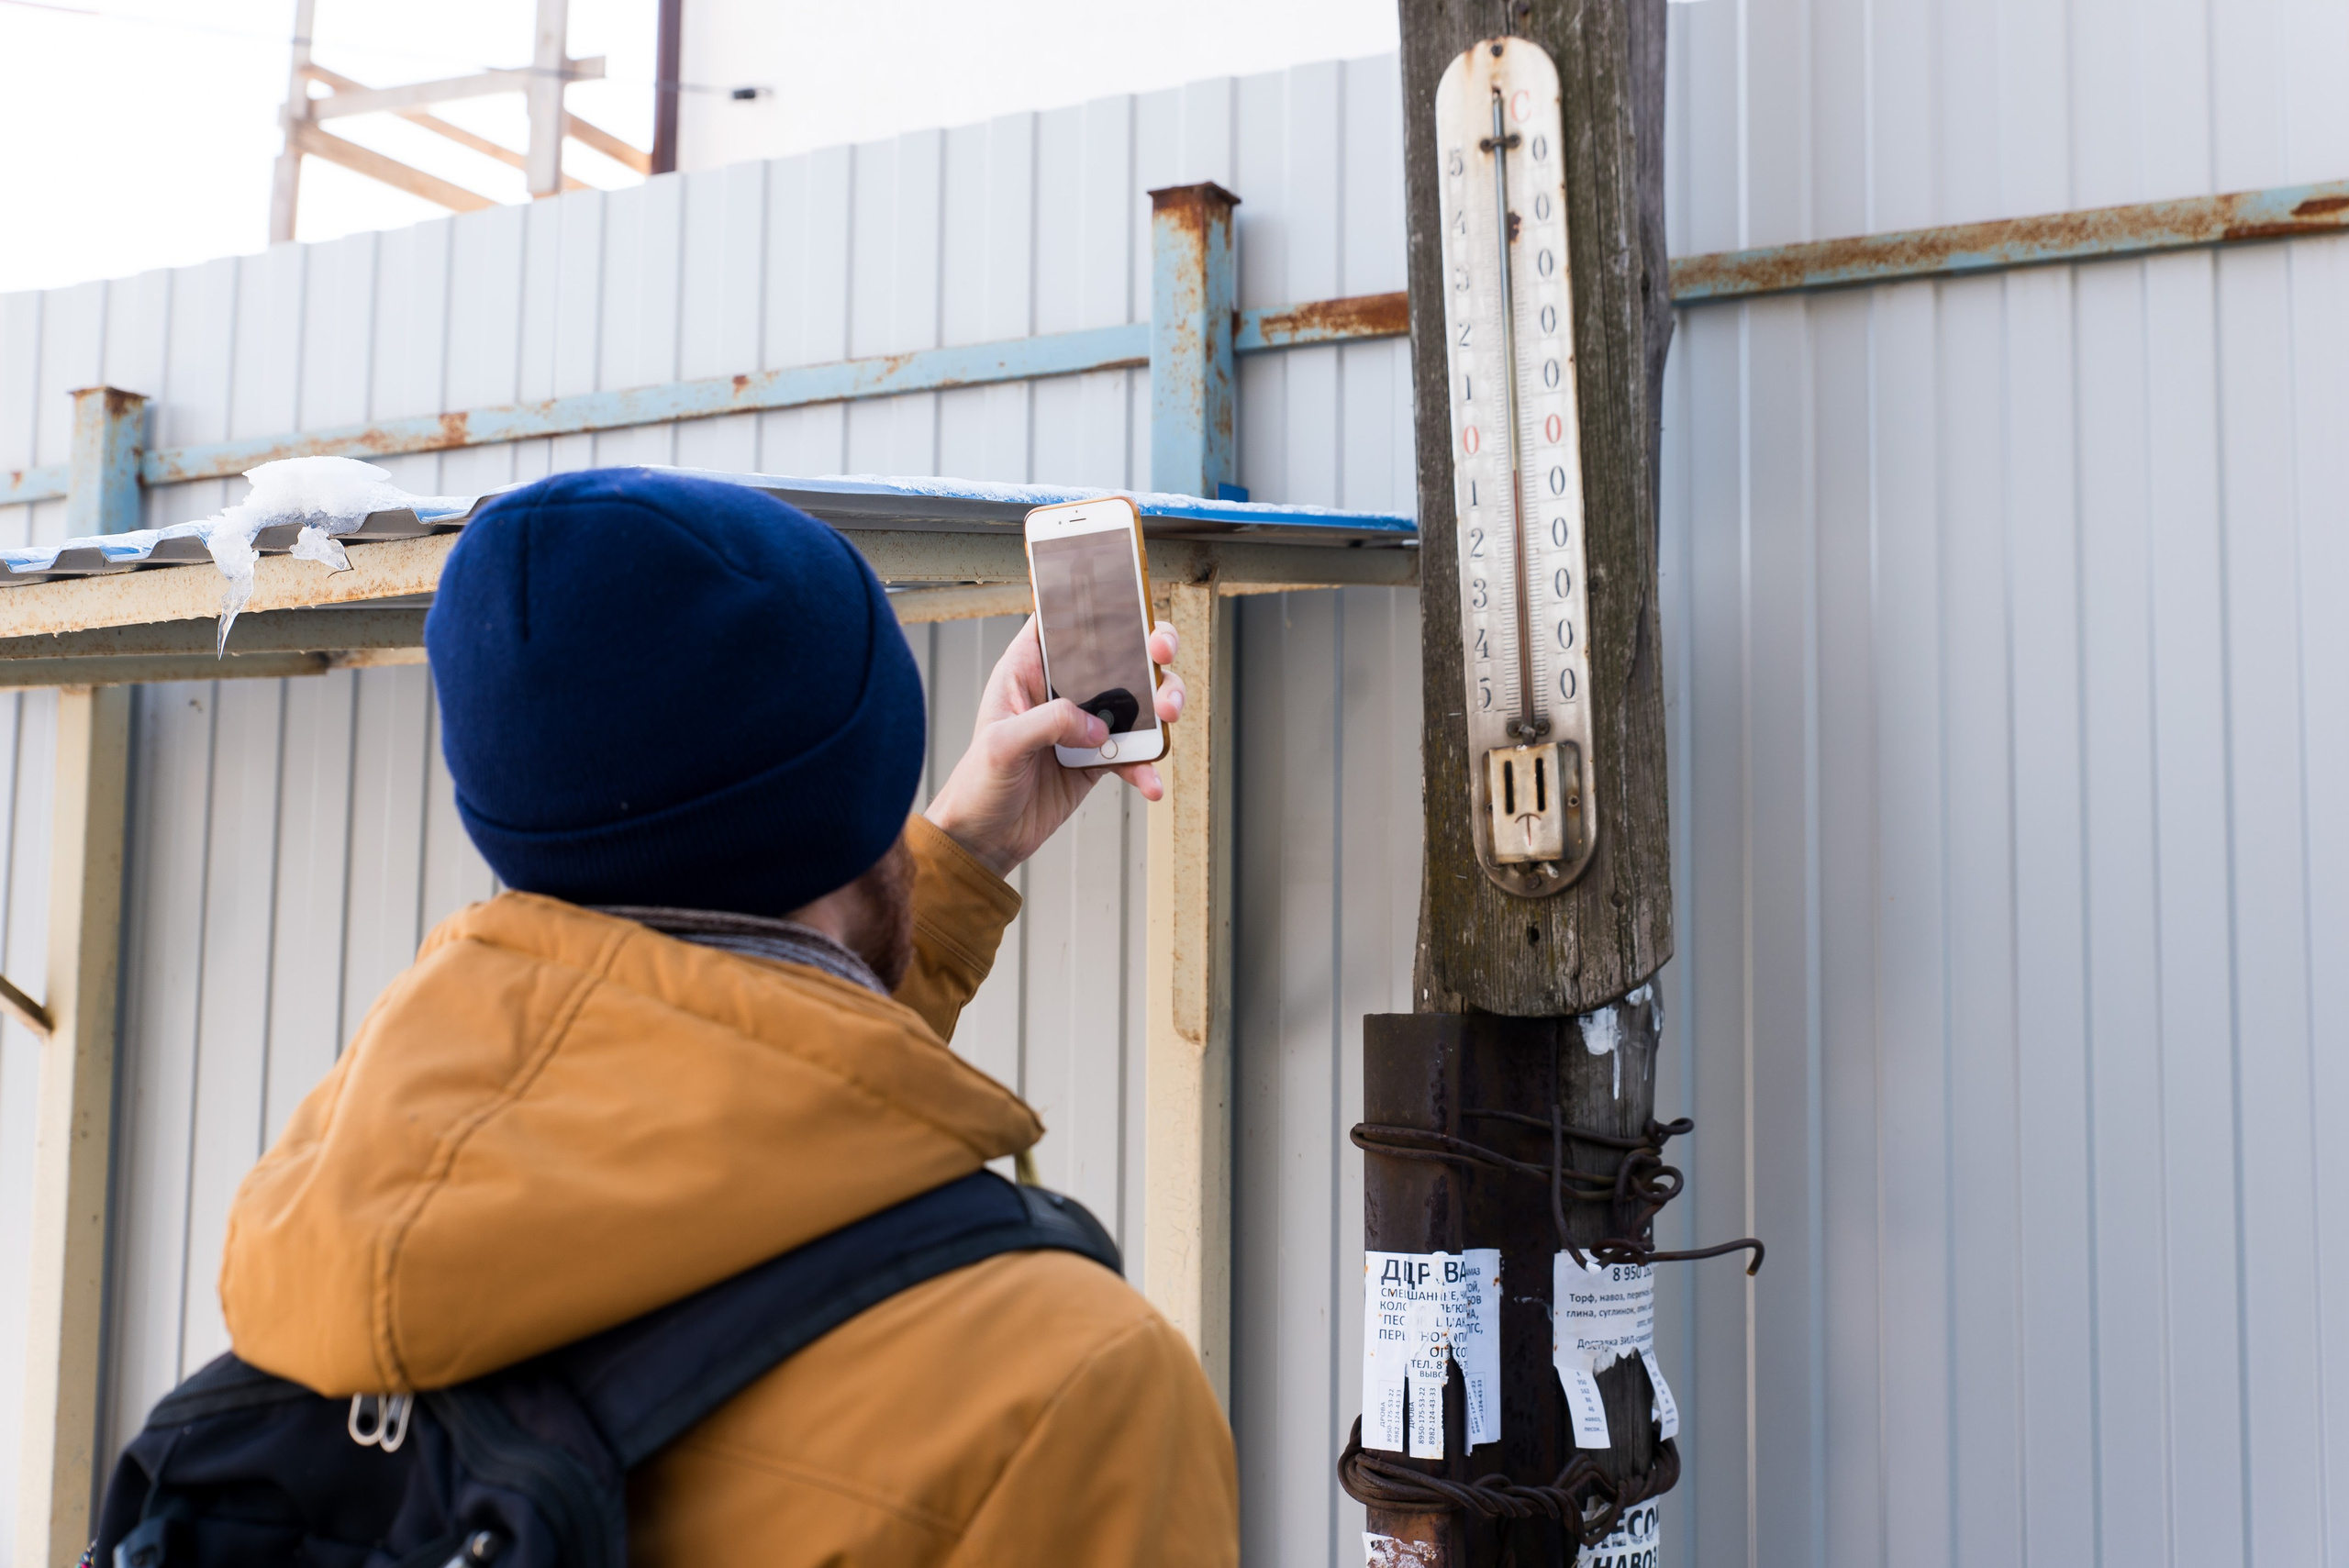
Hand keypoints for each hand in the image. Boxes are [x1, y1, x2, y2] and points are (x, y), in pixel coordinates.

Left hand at [922, 617, 1184, 876]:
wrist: (984, 840)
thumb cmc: (976, 784)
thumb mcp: (1001, 743)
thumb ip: (1049, 722)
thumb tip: (1098, 725)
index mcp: (1026, 670)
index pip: (1062, 621)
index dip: (1095, 603)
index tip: (1128, 598)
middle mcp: (1060, 690)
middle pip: (1117, 653)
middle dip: (1149, 649)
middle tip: (1161, 654)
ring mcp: (1083, 724)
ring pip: (1137, 701)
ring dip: (1161, 705)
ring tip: (1167, 718)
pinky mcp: (1097, 758)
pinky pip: (1133, 754)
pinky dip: (1146, 767)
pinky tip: (1150, 784)